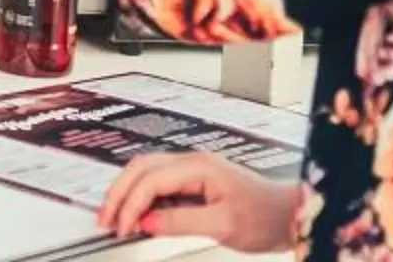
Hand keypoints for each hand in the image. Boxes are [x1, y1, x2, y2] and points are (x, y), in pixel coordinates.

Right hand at [98, 152, 299, 250]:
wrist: (288, 215)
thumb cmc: (264, 216)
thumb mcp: (222, 225)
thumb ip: (180, 221)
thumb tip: (147, 222)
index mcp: (198, 167)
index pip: (150, 180)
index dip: (131, 204)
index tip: (123, 228)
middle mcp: (192, 163)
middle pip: (140, 168)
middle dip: (118, 193)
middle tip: (105, 221)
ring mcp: (193, 170)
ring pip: (146, 173)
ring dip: (127, 194)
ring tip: (115, 218)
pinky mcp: (194, 183)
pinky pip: (159, 184)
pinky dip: (141, 198)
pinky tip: (138, 216)